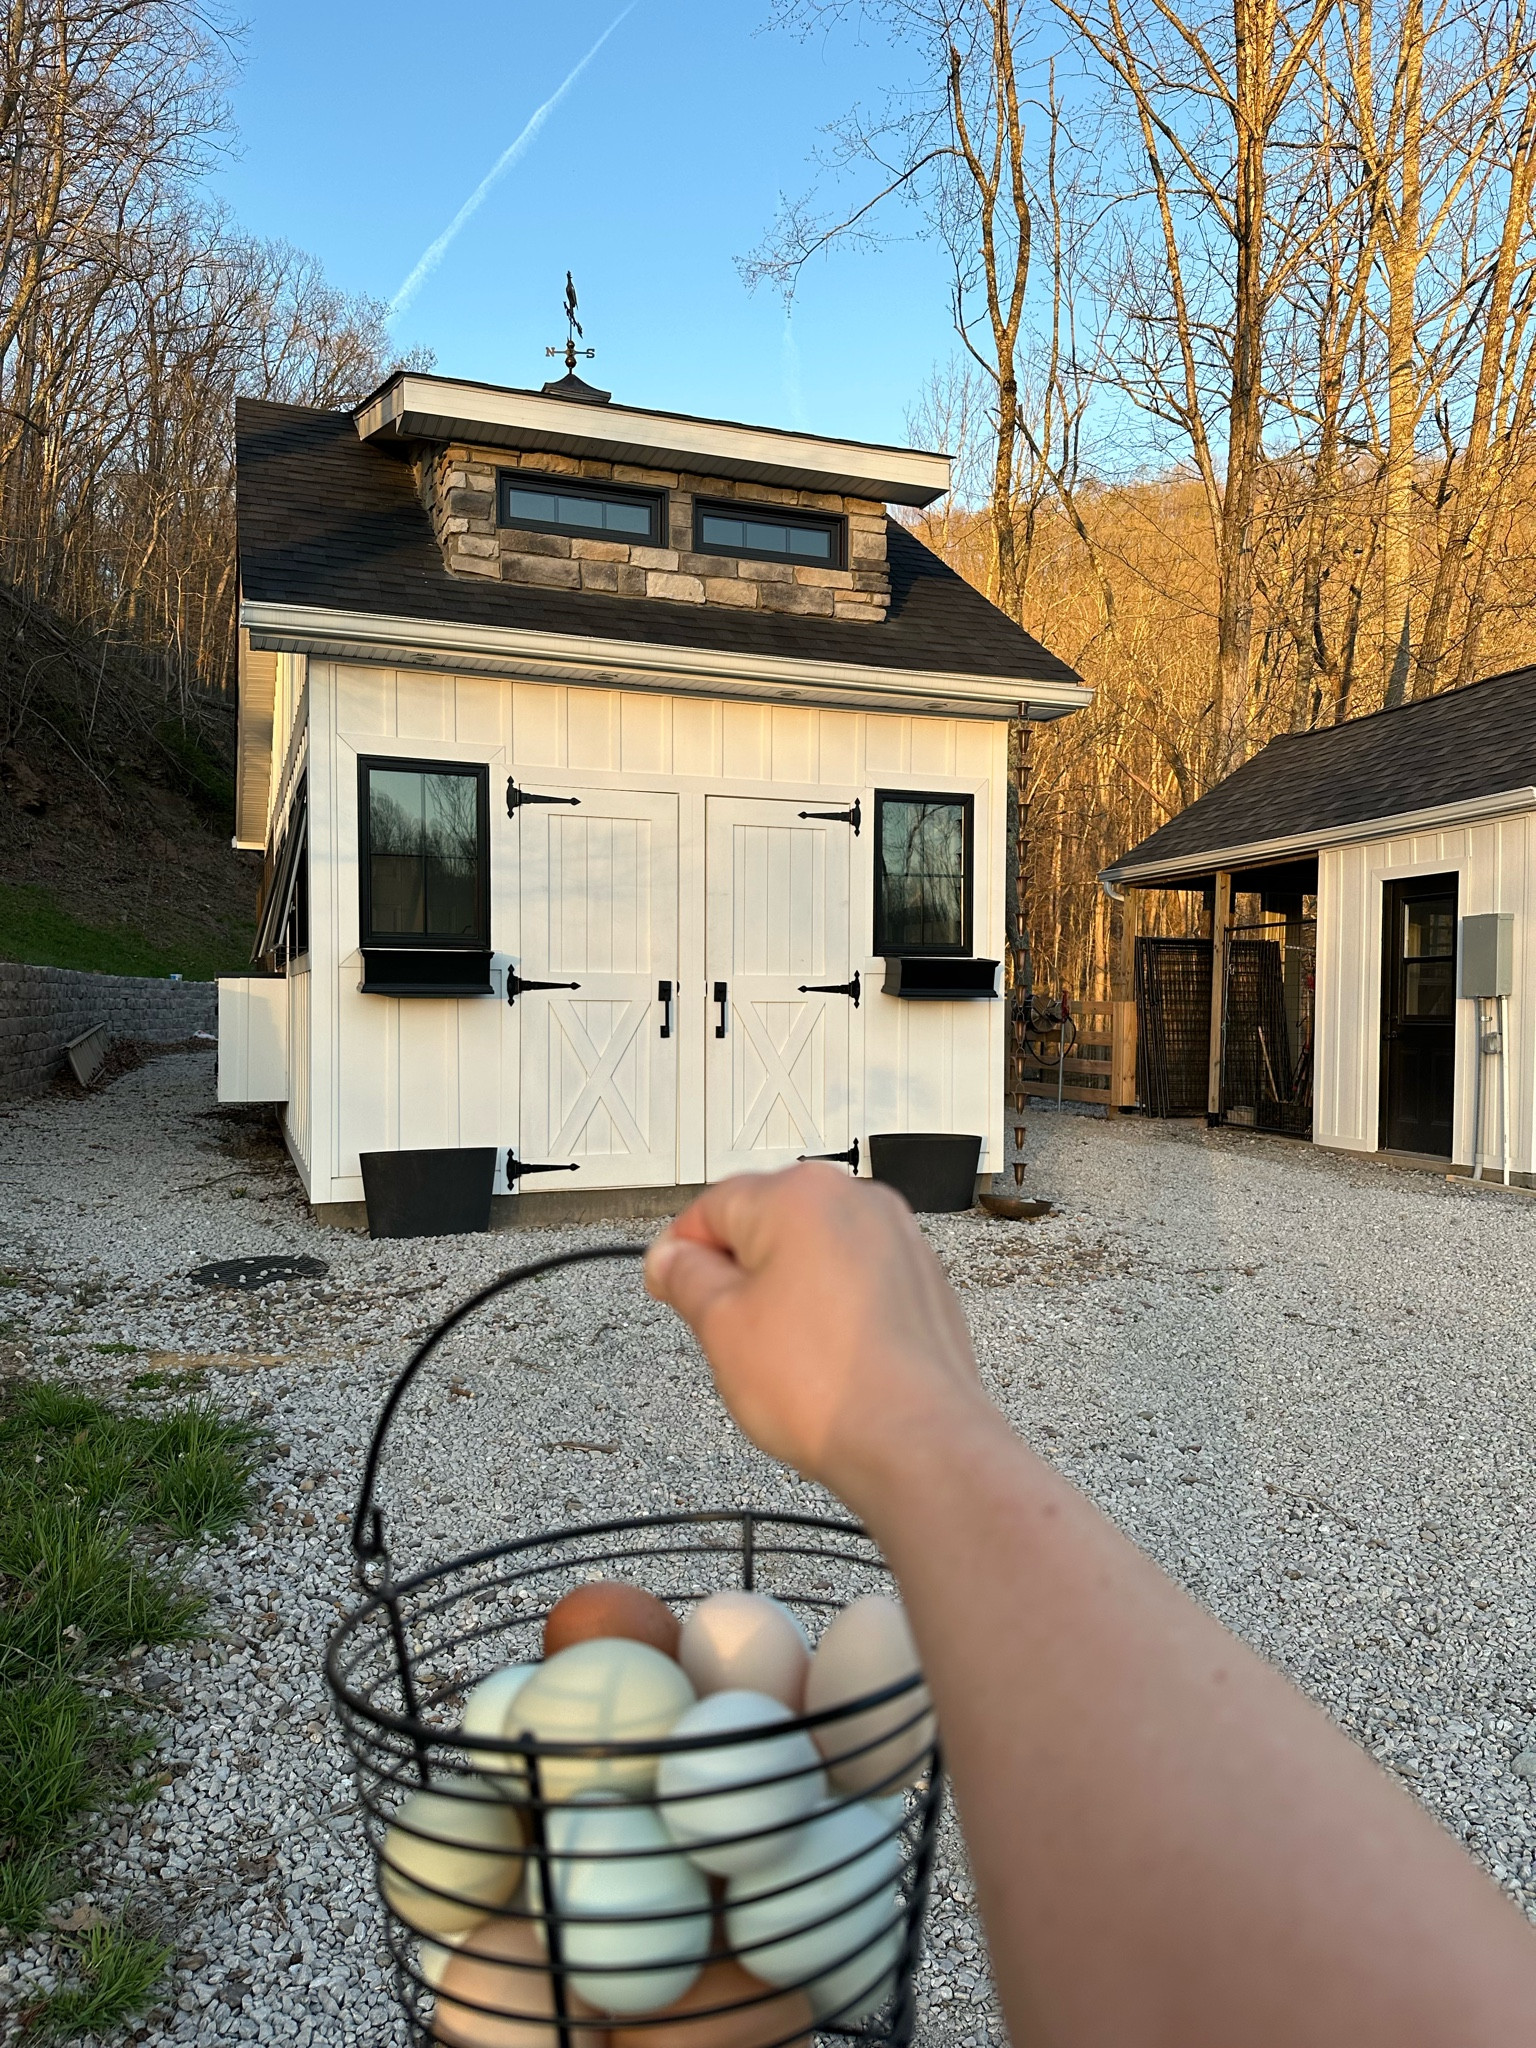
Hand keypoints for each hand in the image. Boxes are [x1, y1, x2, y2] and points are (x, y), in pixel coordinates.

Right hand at [644, 1164, 995, 1508]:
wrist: (916, 1442)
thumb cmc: (830, 1387)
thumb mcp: (721, 1328)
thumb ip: (687, 1278)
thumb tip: (673, 1259)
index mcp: (799, 1196)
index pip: (713, 1206)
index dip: (680, 1251)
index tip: (668, 1283)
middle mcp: (856, 1202)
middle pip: (767, 1222)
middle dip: (737, 1271)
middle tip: (721, 1328)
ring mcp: (897, 1239)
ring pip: (814, 1252)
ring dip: (785, 1291)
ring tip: (779, 1354)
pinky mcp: (921, 1280)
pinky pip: (856, 1279)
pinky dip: (831, 1308)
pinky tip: (822, 1358)